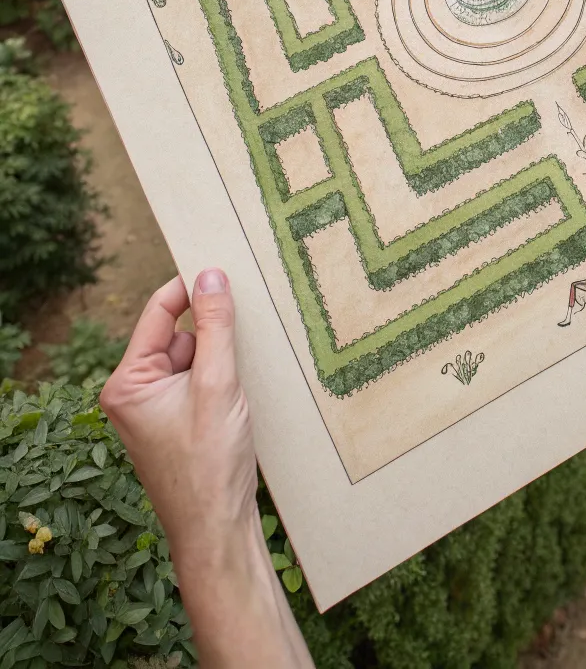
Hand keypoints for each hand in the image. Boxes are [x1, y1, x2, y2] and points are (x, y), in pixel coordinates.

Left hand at [101, 272, 312, 668]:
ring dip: (219, 356)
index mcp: (127, 382)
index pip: (158, 312)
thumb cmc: (210, 464)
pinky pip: (197, 382)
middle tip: (248, 320)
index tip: (225, 264)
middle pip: (177, 334)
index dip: (191, 287)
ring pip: (191, 358)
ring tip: (246, 370)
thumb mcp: (217, 383)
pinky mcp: (175, 425)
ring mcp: (154, 411)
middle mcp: (133, 394)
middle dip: (211, 329)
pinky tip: (244, 390)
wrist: (217, 532)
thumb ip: (215, 326)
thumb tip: (211, 274)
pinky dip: (221, 379)